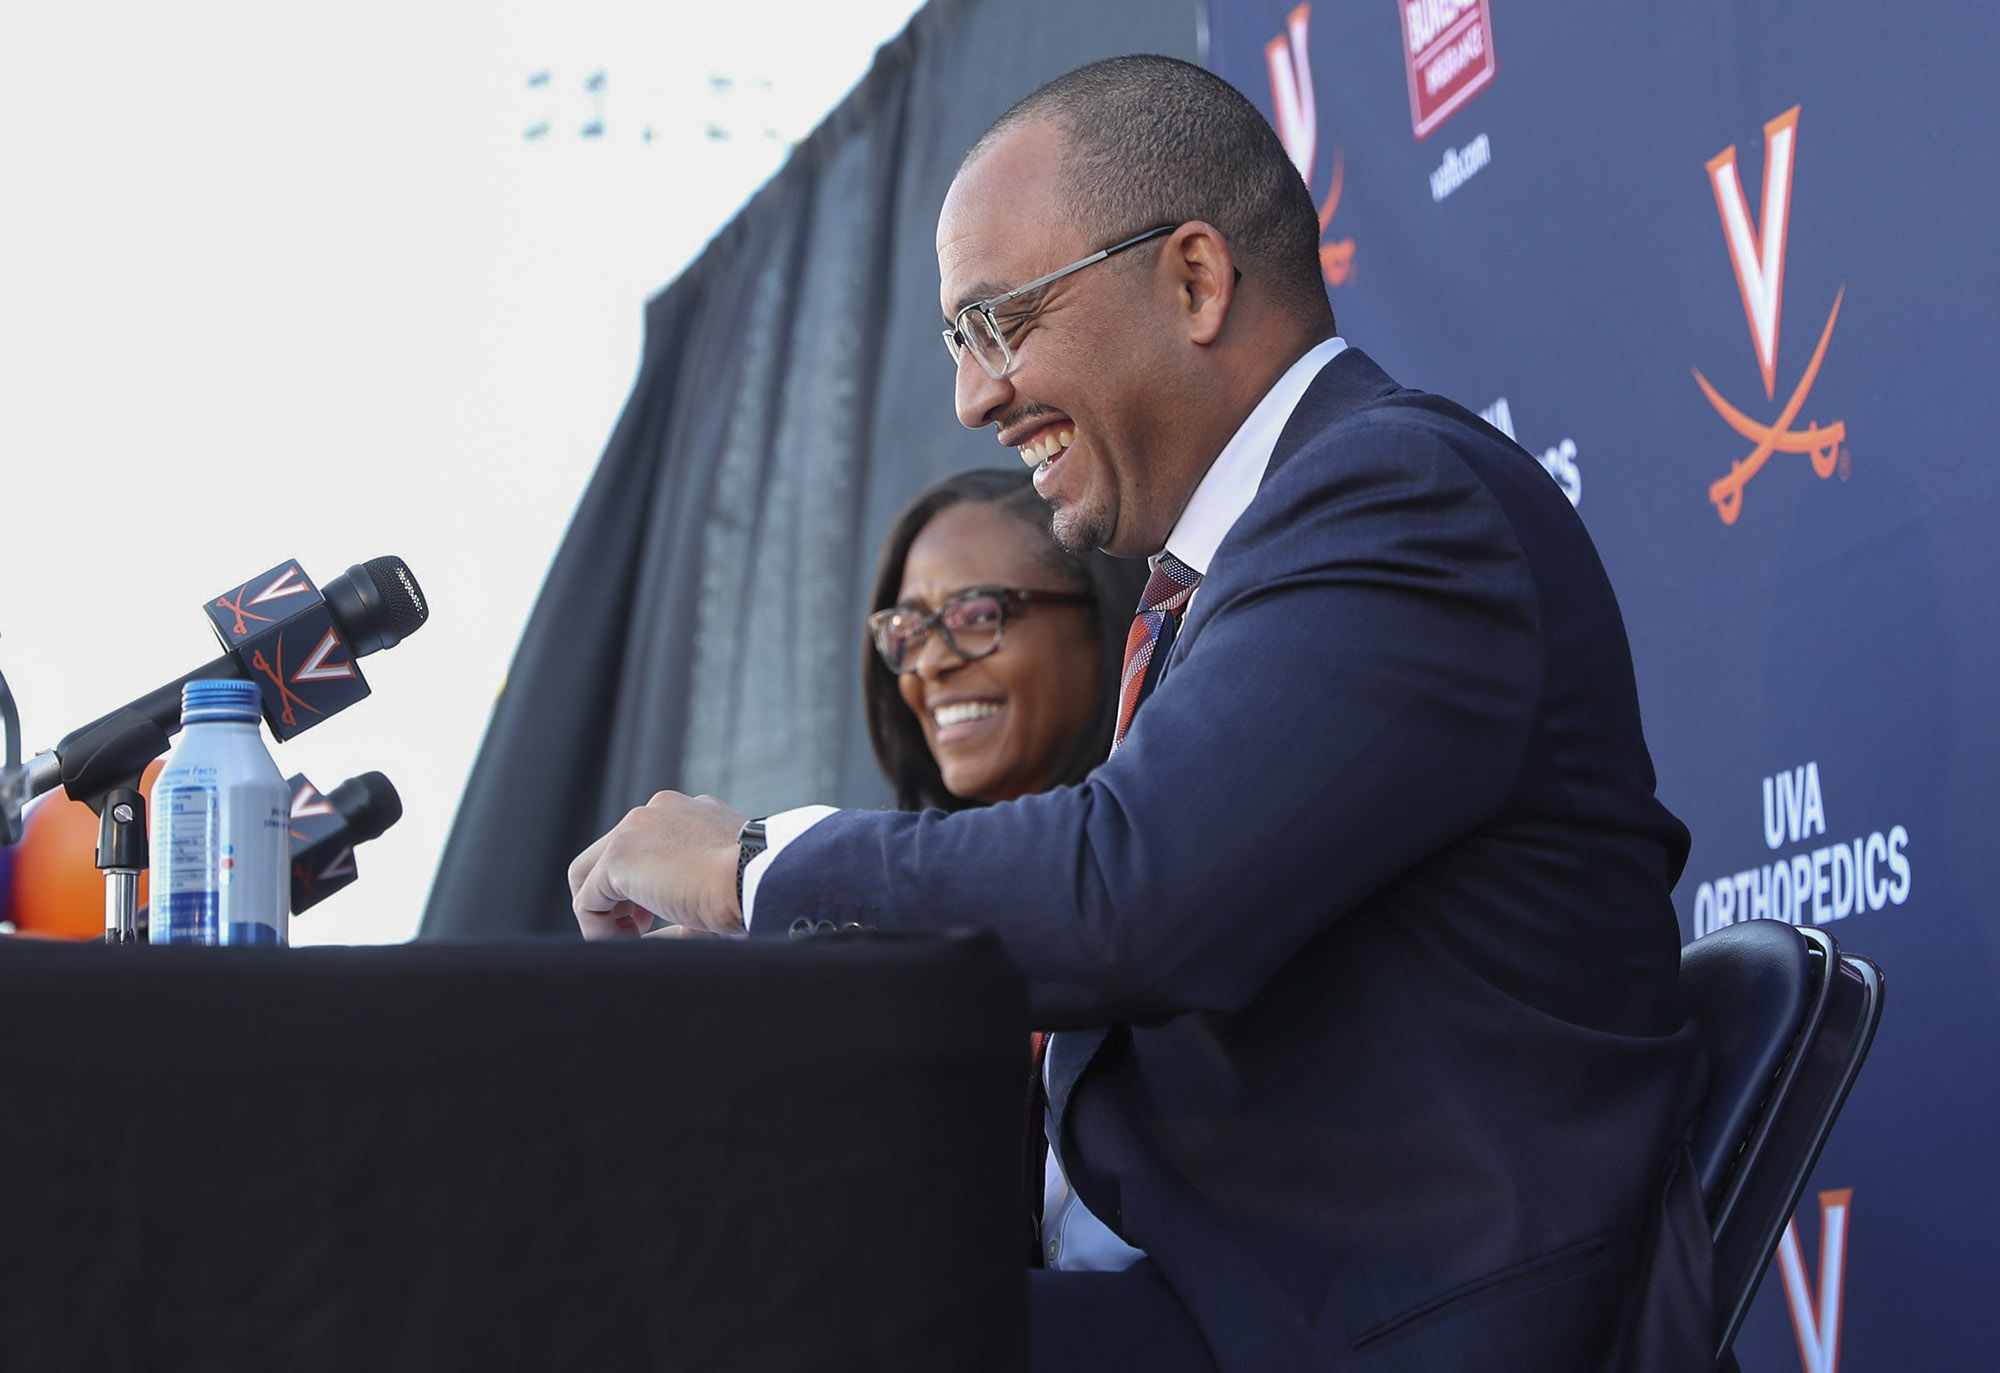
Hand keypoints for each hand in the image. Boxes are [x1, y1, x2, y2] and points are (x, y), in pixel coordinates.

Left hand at [568, 792, 746, 938]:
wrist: (763, 877)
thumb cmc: (756, 889)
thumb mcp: (721, 888)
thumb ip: (684, 904)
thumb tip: (656, 940)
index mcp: (691, 813)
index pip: (646, 843)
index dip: (643, 885)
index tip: (658, 916)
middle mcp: (660, 810)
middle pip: (612, 853)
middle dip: (618, 896)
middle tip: (639, 928)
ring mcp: (636, 827)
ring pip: (590, 874)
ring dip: (605, 913)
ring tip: (629, 941)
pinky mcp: (619, 855)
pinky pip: (587, 901)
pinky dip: (598, 929)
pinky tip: (626, 946)